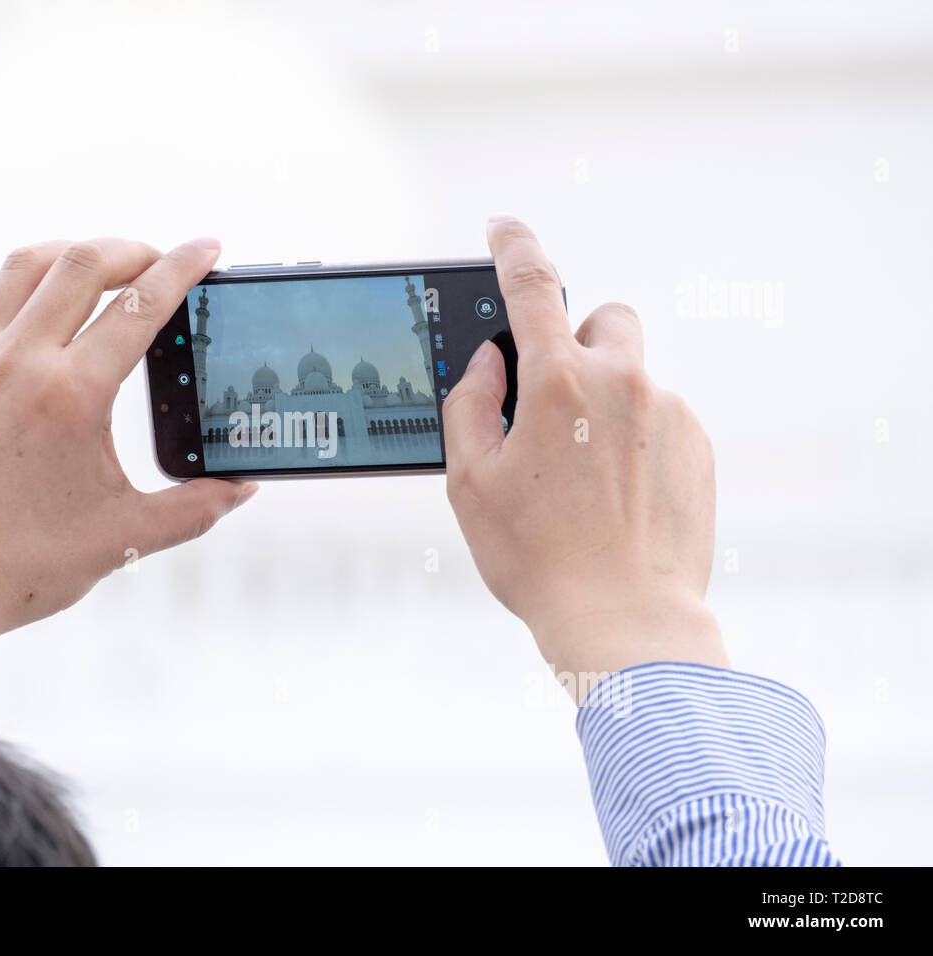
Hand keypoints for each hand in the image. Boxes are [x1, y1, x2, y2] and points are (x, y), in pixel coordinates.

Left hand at [0, 238, 256, 688]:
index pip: (140, 305)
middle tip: (161, 263)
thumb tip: (243, 488)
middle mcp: (19, 363)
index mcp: (72, 396)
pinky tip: (45, 304)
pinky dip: (24, 284)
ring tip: (106, 270)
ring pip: (26, 264)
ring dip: (74, 253)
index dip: (183, 268)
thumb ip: (196, 509)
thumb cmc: (27, 564)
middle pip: (82, 262)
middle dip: (132, 250)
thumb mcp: (126, 537)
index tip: (208, 247)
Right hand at [443, 217, 726, 700]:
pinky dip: (636, 438)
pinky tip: (617, 495)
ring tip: (584, 476)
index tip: (502, 229)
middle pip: (604, 319)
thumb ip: (470, 404)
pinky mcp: (699, 446)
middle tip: (553, 399)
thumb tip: (489, 361)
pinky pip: (661, 417)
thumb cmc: (536, 557)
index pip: (530, 286)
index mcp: (557, 383)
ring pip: (633, 376)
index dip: (512, 247)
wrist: (625, 620)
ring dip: (606, 402)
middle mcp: (621, 382)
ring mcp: (669, 412)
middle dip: (578, 343)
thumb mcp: (469, 481)